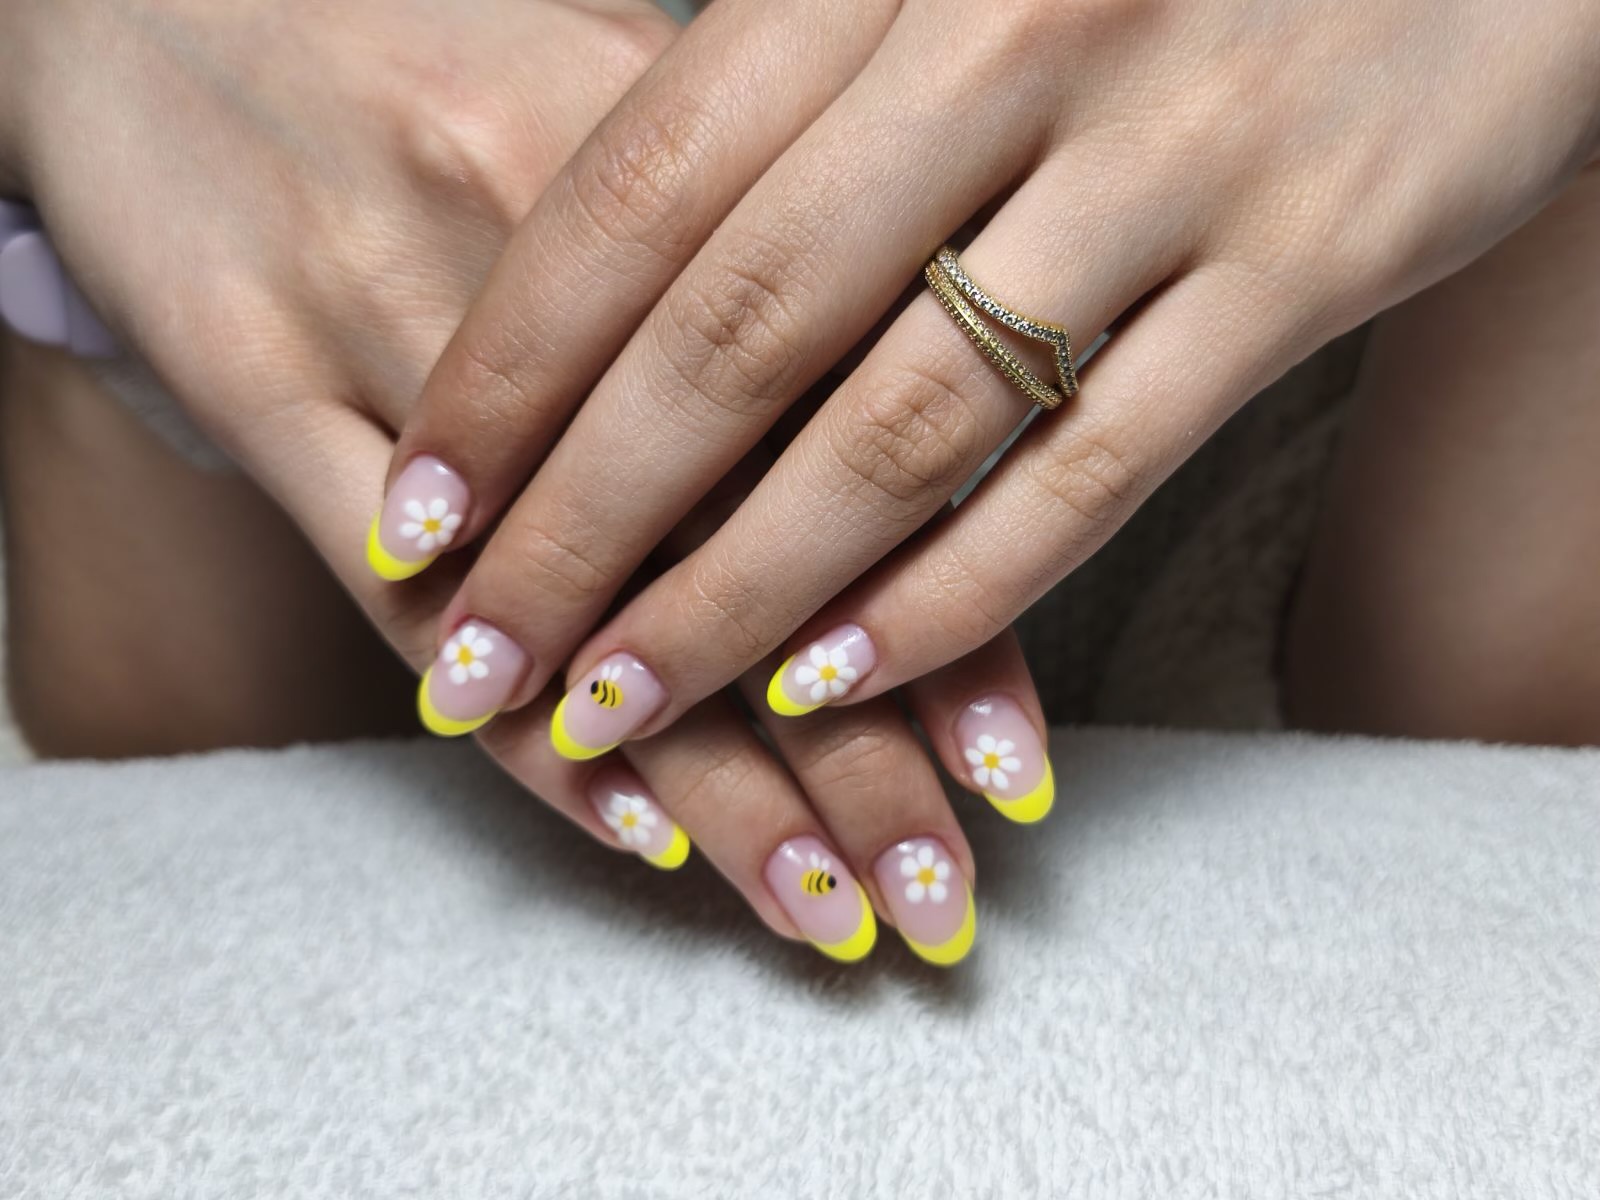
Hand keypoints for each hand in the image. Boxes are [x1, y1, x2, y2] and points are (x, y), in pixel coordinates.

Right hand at [3, 0, 1011, 963]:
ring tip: (820, 911)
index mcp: (681, 142)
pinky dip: (511, 714)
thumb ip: (762, 232)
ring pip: (592, 591)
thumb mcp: (619, 91)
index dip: (949, 617)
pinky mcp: (251, 356)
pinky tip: (623, 823)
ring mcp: (394, 295)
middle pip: (742, 536)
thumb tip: (914, 362)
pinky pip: (390, 583)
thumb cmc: (427, 34)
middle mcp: (554, 229)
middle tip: (937, 900)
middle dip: (858, 752)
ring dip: (720, 778)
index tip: (1013, 777)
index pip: (856, 430)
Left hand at [383, 0, 1599, 762]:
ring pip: (897, 431)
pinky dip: (953, 595)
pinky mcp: (1304, 263)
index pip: (640, 195)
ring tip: (621, 702)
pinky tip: (841, 681)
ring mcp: (1169, 155)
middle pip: (735, 335)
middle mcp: (1011, 36)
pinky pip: (1090, 471)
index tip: (416, 515)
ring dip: (736, 596)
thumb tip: (615, 268)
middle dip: (582, 525)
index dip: (510, 375)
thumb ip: (796, 73)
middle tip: (479, 657)